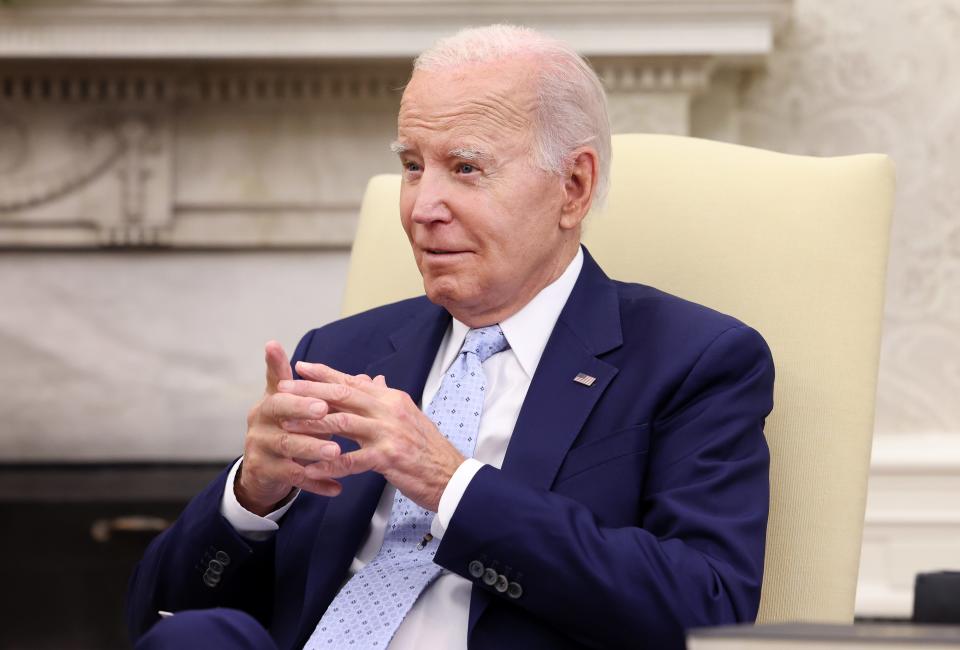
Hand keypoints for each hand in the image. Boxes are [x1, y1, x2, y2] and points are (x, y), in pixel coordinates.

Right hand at [235, 341, 343, 515]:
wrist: (263, 469)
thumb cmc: (289, 428)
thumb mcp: (305, 408)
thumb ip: (332, 391)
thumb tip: (368, 376)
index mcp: (272, 399)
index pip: (281, 384)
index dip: (295, 380)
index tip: (305, 371)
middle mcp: (261, 420)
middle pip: (279, 410)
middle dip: (302, 409)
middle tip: (325, 410)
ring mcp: (260, 446)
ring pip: (287, 445)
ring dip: (312, 448)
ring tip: (335, 451)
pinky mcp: (263, 471)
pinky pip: (293, 477)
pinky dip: (316, 482)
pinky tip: (336, 487)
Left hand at [276, 362, 464, 511]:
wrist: (451, 475)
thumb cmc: (427, 448)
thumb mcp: (407, 417)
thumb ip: (384, 398)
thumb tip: (370, 379)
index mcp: (392, 399)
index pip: (352, 382)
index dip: (324, 374)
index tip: (300, 367)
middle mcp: (389, 410)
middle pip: (342, 396)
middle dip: (309, 392)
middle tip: (283, 389)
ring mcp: (389, 433)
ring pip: (343, 423)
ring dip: (312, 424)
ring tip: (287, 426)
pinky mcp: (389, 457)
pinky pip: (352, 460)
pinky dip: (329, 464)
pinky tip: (310, 469)